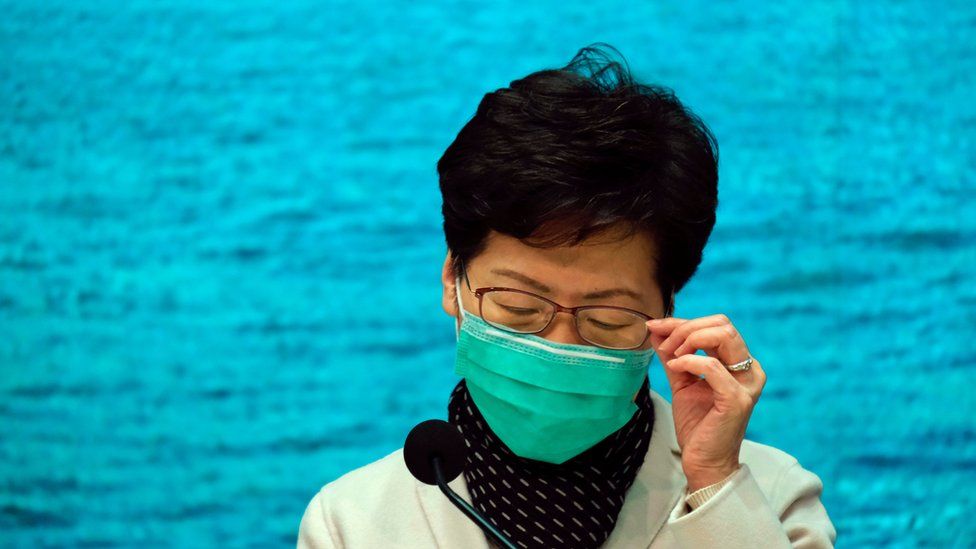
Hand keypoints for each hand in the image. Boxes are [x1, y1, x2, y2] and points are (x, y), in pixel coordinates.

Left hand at [645, 314, 766, 491]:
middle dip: (686, 327)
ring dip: (688, 338)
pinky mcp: (737, 399)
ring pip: (722, 336)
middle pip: (722, 324)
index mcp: (740, 364)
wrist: (703, 461)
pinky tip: (675, 366)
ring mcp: (747, 384)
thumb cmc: (697, 425)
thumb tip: (656, 329)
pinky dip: (688, 360)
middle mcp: (749, 370)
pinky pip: (712, 365)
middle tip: (664, 343)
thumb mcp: (682, 382)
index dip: (683, 322)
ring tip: (670, 354)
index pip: (716, 326)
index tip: (655, 326)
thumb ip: (673, 355)